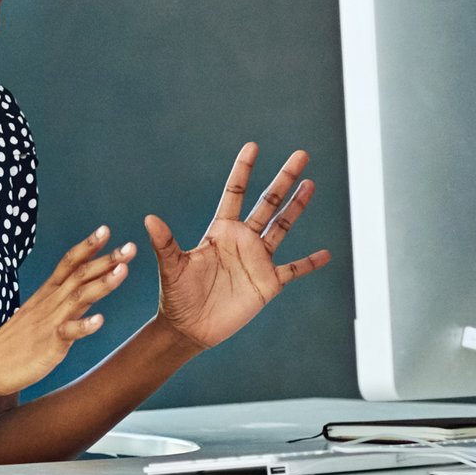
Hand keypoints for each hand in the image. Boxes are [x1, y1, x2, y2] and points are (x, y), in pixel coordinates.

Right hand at [0, 225, 134, 398]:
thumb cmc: (13, 343)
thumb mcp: (39, 314)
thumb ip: (64, 300)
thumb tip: (87, 287)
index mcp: (46, 294)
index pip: (68, 263)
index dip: (87, 246)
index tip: (106, 230)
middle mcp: (49, 303)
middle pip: (79, 275)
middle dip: (106, 260)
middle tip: (130, 247)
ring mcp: (48, 323)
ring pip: (78, 297)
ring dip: (102, 283)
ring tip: (123, 271)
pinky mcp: (48, 345)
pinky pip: (67, 333)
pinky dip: (84, 325)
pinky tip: (100, 320)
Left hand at [150, 143, 331, 350]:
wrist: (189, 328)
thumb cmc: (176, 296)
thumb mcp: (171, 267)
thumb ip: (165, 243)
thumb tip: (148, 218)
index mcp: (220, 231)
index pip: (235, 193)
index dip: (243, 170)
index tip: (253, 146)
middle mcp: (242, 240)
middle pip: (268, 202)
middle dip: (284, 178)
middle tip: (301, 154)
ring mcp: (258, 260)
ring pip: (283, 227)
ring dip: (297, 207)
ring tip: (311, 184)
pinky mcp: (268, 283)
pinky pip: (294, 270)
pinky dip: (310, 263)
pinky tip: (327, 254)